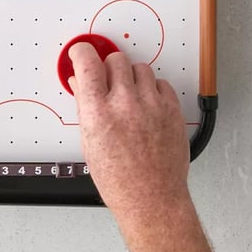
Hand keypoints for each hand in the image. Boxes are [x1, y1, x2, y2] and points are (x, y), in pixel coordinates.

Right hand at [69, 43, 189, 224]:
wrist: (152, 199)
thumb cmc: (119, 179)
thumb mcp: (89, 143)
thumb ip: (85, 107)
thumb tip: (80, 83)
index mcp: (98, 113)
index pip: (87, 62)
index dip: (82, 52)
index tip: (82, 52)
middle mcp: (125, 104)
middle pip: (116, 59)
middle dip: (109, 68)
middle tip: (108, 83)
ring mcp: (151, 105)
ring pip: (140, 67)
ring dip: (132, 78)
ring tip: (130, 98)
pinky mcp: (171, 109)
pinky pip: (160, 82)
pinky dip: (153, 90)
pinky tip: (147, 106)